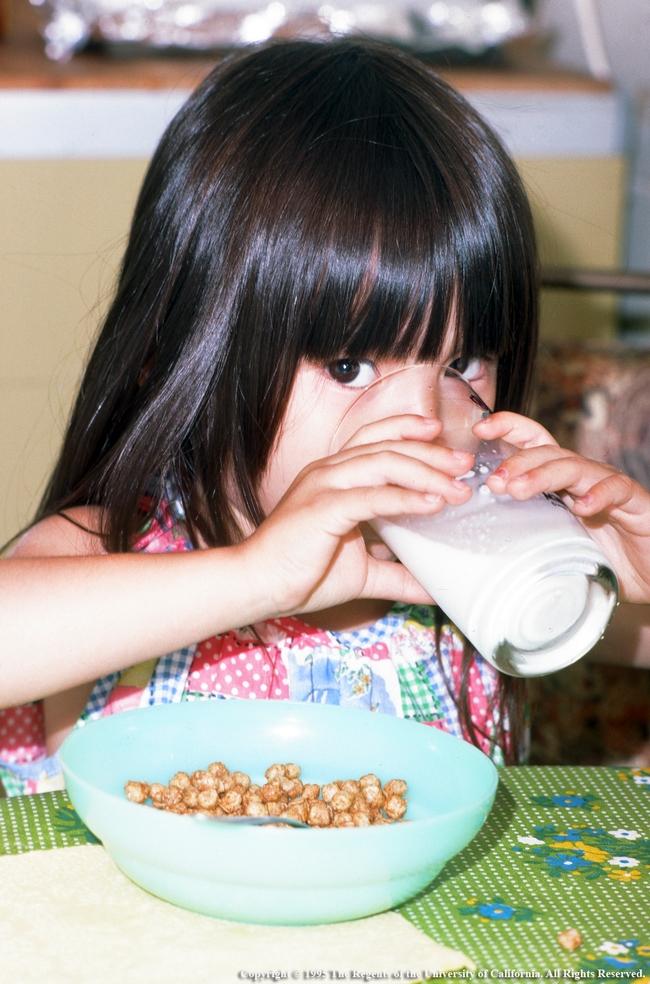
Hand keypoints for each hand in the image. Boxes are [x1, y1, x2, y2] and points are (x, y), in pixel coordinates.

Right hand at [239, 415, 474, 615]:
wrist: (258, 585)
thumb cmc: (302, 575)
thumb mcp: (363, 574)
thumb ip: (398, 575)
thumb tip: (433, 590)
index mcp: (334, 475)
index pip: (376, 438)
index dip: (409, 430)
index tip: (441, 435)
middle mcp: (329, 470)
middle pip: (388, 446)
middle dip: (432, 453)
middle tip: (465, 464)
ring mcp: (325, 485)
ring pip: (384, 463)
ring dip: (427, 473)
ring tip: (457, 487)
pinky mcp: (324, 508)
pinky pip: (372, 496)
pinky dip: (406, 498)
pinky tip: (432, 504)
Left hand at [474, 412, 649, 602]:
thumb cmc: (600, 561)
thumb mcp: (553, 549)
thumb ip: (523, 543)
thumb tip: (475, 554)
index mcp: (561, 483)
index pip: (534, 443)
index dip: (509, 428)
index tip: (480, 428)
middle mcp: (583, 478)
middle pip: (547, 453)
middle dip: (517, 462)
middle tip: (494, 482)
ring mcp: (610, 487)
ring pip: (575, 467)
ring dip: (544, 475)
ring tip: (519, 490)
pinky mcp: (636, 503)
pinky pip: (616, 490)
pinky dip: (598, 496)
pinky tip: (582, 508)